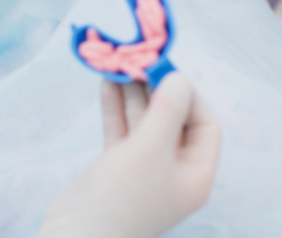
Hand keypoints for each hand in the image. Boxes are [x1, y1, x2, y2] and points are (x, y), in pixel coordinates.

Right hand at [37, 73, 220, 237]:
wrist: (77, 236)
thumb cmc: (122, 197)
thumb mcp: (150, 149)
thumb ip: (167, 110)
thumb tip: (179, 76)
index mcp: (194, 173)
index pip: (204, 125)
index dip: (189, 96)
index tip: (167, 70)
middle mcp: (172, 169)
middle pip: (172, 119)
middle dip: (156, 90)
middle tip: (140, 61)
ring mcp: (143, 168)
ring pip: (142, 122)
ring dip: (132, 94)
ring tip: (120, 65)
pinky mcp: (116, 166)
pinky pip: (121, 130)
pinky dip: (114, 107)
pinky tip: (106, 84)